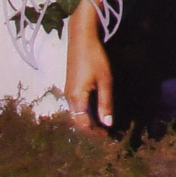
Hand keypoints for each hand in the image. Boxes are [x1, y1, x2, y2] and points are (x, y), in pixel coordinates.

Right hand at [65, 4, 115, 131]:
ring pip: (75, 114)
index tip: (107, 136)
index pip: (83, 124)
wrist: (81, 39)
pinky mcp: (70, 87)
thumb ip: (106, 102)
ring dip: (87, 122)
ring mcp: (68, 92)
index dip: (94, 133)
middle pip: (77, 121)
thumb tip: (108, 123)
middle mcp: (69, 98)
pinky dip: (84, 113)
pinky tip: (94, 112)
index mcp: (76, 98)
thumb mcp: (105, 80)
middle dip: (90, 130)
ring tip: (101, 125)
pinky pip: (75, 106)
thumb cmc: (95, 58)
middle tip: (105, 134)